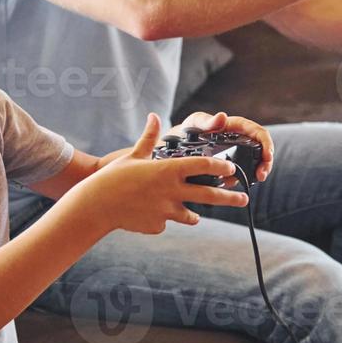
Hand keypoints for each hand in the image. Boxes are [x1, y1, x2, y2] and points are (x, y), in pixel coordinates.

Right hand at [81, 114, 248, 234]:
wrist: (97, 206)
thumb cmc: (113, 177)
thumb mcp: (133, 156)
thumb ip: (148, 138)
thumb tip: (154, 117)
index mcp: (169, 170)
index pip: (204, 166)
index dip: (221, 167)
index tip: (231, 169)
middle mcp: (172, 191)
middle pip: (211, 195)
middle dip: (231, 198)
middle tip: (245, 199)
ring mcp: (167, 211)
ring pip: (192, 215)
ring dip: (194, 214)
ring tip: (195, 215)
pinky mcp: (158, 226)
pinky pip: (166, 223)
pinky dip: (162, 219)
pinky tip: (147, 214)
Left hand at [168, 110, 274, 182]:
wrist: (177, 145)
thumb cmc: (190, 129)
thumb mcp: (196, 122)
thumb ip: (208, 121)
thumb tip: (222, 116)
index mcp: (236, 127)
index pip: (258, 132)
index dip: (266, 143)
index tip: (267, 155)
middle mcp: (240, 140)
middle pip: (261, 150)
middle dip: (265, 162)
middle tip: (262, 175)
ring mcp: (236, 154)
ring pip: (253, 163)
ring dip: (257, 172)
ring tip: (256, 180)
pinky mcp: (229, 167)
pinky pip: (240, 173)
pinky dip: (241, 179)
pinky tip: (235, 183)